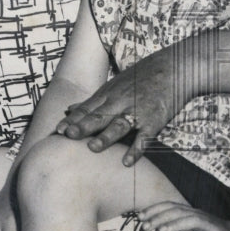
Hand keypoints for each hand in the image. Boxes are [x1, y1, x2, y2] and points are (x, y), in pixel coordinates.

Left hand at [55, 54, 173, 165]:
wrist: (171, 68)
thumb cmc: (138, 78)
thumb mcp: (112, 85)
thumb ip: (91, 101)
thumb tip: (69, 109)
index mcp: (107, 94)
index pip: (86, 108)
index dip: (72, 119)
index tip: (57, 130)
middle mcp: (119, 102)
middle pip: (98, 116)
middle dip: (82, 126)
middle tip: (67, 136)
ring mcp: (137, 111)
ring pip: (119, 125)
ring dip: (106, 137)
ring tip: (92, 148)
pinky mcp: (154, 121)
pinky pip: (144, 138)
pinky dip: (136, 149)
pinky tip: (127, 162)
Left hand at [139, 202, 229, 230]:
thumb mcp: (194, 230)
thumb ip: (178, 226)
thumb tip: (155, 227)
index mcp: (192, 213)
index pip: (170, 206)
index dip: (154, 209)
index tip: (140, 216)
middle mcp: (200, 216)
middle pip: (178, 212)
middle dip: (160, 218)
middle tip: (145, 226)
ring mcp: (212, 226)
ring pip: (193, 221)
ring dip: (175, 225)